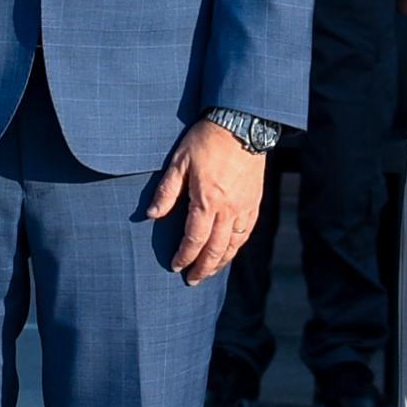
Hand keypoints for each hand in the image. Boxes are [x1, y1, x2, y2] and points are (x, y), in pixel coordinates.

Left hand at [145, 119, 265, 283]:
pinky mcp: (255, 203)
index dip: (184, 256)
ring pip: (233, 245)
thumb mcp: (179, 161)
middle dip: (202, 268)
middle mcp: (229, 209)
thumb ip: (166, 191)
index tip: (176, 266)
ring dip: (220, 262)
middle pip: (215, 249)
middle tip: (192, 280)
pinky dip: (236, 247)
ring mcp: (244, 208)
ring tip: (209, 272)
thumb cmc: (207, 140)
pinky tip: (229, 252)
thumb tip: (152, 215)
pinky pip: (246, 233)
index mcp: (207, 200)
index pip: (194, 239)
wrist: (243, 125)